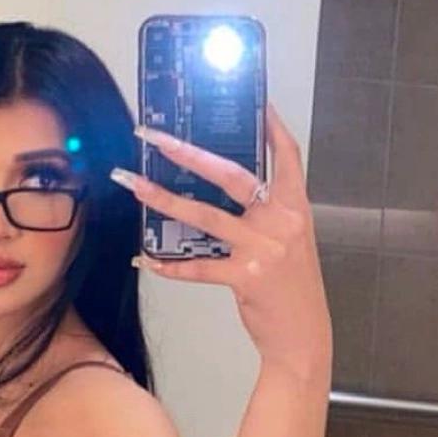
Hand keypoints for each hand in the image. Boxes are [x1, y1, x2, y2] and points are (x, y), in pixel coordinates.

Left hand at [111, 101, 332, 376]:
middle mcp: (281, 222)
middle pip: (231, 174)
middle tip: (155, 136)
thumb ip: (267, 216)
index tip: (255, 100)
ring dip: (164, 199)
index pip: (286, 155)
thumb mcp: (290, 243)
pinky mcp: (245, 278)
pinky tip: (145, 259)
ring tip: (134, 184)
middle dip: (188, 152)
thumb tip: (227, 195)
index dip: (271, 126)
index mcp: (296, 208)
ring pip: (205, 215)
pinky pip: (198, 266)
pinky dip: (169, 264)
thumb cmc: (292, 289)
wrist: (303, 337)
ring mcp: (263, 249)